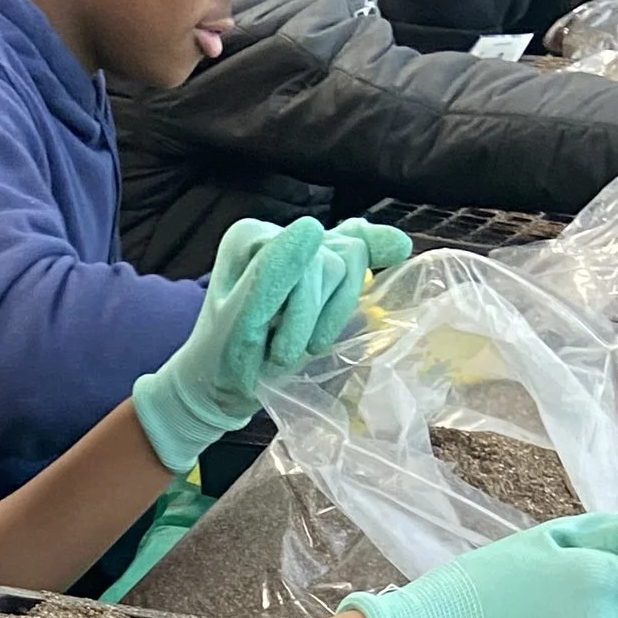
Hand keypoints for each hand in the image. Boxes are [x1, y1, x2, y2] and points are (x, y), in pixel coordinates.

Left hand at [130, 215, 409, 474]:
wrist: (222, 390)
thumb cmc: (223, 362)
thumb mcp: (241, 324)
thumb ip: (272, 274)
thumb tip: (311, 227)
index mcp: (250, 237)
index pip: (311, 256)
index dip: (302, 307)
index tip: (267, 341)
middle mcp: (276, 233)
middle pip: (336, 260)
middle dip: (314, 314)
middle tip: (281, 351)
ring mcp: (301, 251)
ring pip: (352, 264)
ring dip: (330, 316)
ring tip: (297, 344)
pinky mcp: (319, 270)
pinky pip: (360, 246)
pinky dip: (377, 248)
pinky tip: (396, 250)